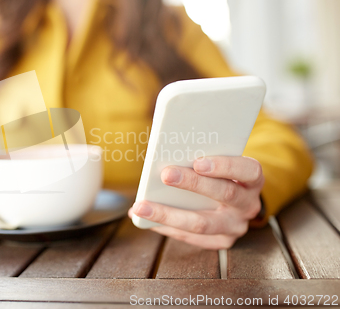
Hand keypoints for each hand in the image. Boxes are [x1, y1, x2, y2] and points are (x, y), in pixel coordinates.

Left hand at [129, 156, 263, 249]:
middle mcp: (249, 204)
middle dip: (192, 184)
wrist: (236, 203)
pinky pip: (192, 238)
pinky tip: (147, 220)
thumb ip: (202, 158)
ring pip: (203, 224)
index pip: (248, 170)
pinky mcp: (222, 242)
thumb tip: (164, 152)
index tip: (198, 162)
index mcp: (253, 179)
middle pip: (225, 194)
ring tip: (141, 206)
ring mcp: (236, 226)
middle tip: (165, 175)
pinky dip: (167, 228)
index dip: (225, 166)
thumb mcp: (219, 163)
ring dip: (168, 214)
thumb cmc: (220, 175)